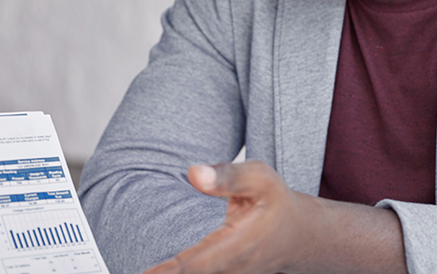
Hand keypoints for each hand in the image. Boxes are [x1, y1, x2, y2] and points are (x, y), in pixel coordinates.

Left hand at [142, 160, 315, 273]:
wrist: (298, 234)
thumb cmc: (275, 201)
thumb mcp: (260, 178)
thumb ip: (227, 176)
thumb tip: (193, 173)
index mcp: (240, 245)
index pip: (196, 265)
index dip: (169, 272)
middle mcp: (235, 269)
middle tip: (139, 272)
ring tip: (146, 272)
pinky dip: (181, 273)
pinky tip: (163, 271)